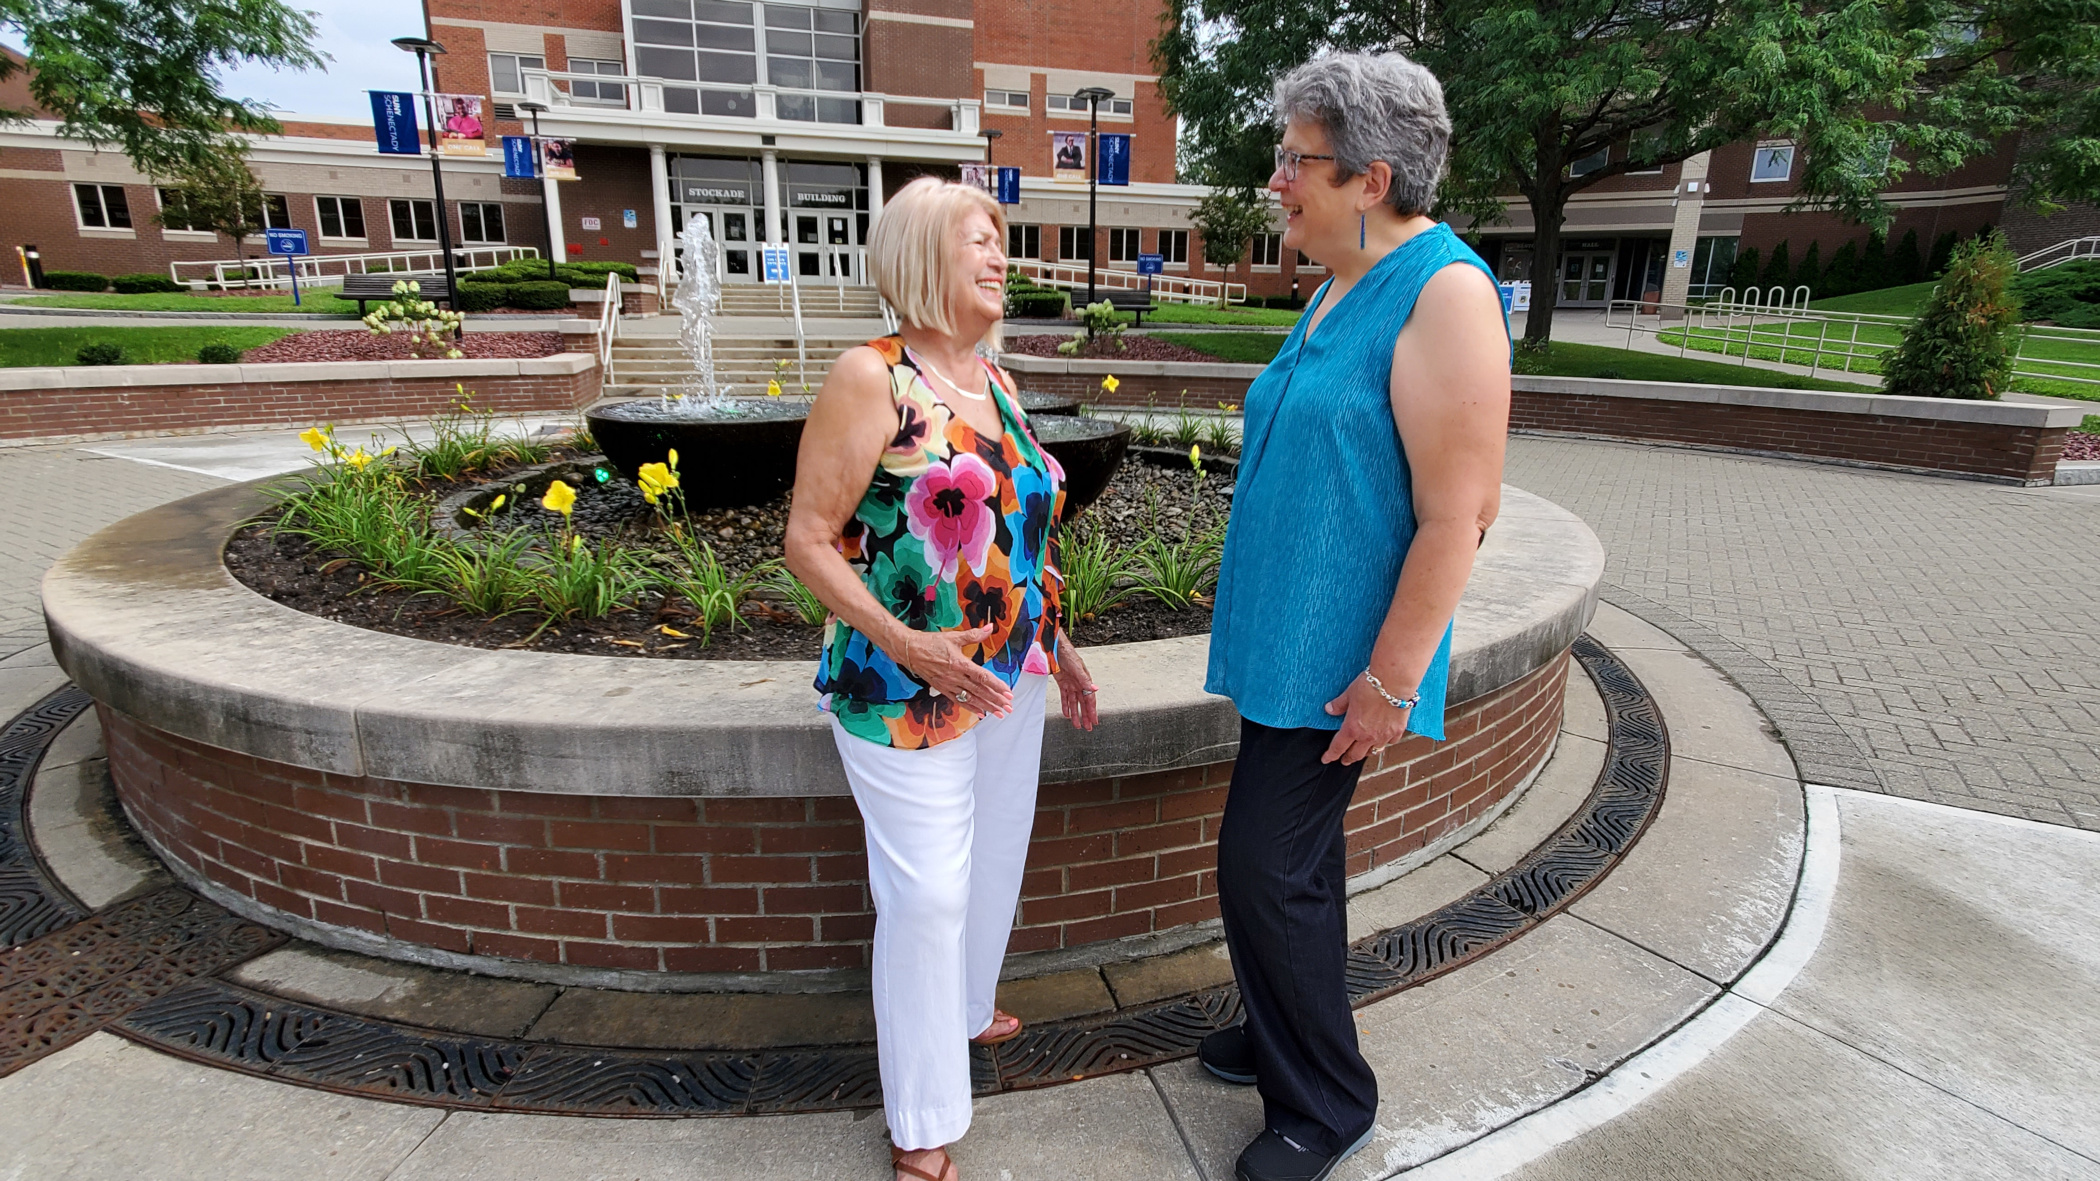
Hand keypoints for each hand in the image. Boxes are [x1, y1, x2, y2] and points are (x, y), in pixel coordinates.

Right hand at [896, 625, 1013, 716]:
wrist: (910, 651)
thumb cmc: (931, 643)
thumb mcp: (954, 637)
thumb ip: (974, 635)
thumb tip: (990, 628)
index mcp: (960, 663)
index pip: (982, 677)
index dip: (996, 685)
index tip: (1008, 692)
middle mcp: (955, 677)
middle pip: (979, 691)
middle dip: (995, 700)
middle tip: (1008, 707)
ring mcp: (949, 685)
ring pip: (971, 698)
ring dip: (986, 706)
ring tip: (999, 713)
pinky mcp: (942, 689)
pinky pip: (959, 701)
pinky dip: (971, 707)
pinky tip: (981, 713)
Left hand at [1054, 637, 1098, 730]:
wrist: (1054, 648)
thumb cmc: (1068, 654)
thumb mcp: (1078, 668)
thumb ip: (1085, 680)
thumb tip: (1094, 689)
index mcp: (1085, 680)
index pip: (1089, 699)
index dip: (1092, 711)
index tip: (1094, 721)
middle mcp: (1079, 684)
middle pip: (1083, 703)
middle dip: (1085, 716)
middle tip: (1087, 727)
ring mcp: (1070, 684)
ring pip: (1074, 702)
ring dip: (1075, 713)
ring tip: (1076, 724)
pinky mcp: (1062, 683)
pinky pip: (1065, 697)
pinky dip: (1066, 706)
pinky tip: (1066, 714)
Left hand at [1322, 675, 1411, 764]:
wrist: (1394, 682)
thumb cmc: (1371, 686)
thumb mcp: (1349, 694)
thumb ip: (1339, 704)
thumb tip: (1329, 709)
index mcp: (1352, 728)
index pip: (1338, 747)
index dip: (1331, 755)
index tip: (1326, 759)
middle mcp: (1368, 736)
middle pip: (1356, 754)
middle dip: (1348, 758)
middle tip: (1344, 760)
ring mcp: (1384, 735)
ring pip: (1373, 751)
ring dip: (1366, 753)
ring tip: (1362, 753)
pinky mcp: (1397, 730)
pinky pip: (1390, 742)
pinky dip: (1385, 743)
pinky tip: (1383, 740)